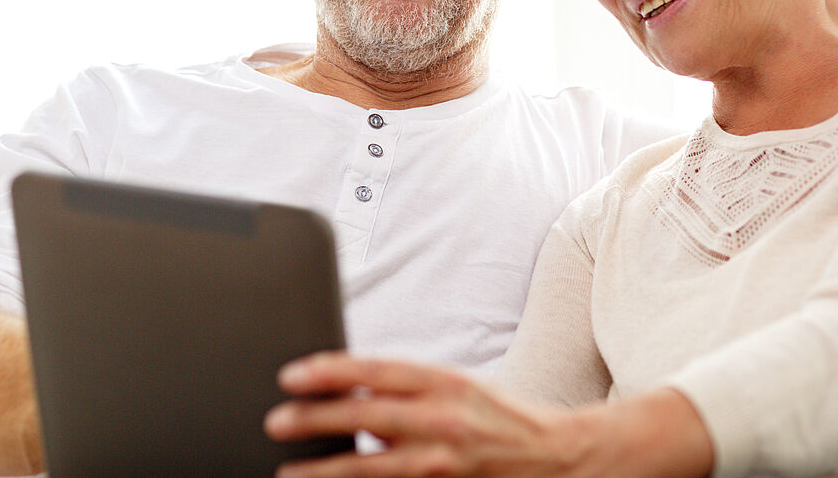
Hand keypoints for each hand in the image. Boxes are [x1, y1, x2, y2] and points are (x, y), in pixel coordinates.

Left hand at [264, 353, 712, 477]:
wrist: (561, 455)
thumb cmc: (499, 416)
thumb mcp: (456, 385)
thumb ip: (406, 388)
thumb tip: (350, 390)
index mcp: (444, 381)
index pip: (376, 370)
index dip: (330, 370)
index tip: (290, 374)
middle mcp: (444, 418)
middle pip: (367, 417)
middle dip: (316, 419)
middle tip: (275, 420)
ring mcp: (446, 462)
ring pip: (373, 469)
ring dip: (325, 471)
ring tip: (287, 472)